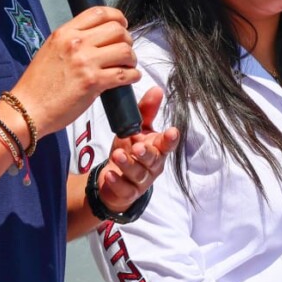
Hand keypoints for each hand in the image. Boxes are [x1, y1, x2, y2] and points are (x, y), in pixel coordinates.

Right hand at [9, 6, 137, 134]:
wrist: (27, 109)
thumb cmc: (38, 85)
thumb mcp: (51, 50)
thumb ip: (72, 41)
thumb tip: (98, 39)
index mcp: (64, 32)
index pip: (99, 12)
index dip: (117, 17)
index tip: (122, 25)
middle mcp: (75, 43)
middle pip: (117, 30)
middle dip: (127, 40)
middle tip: (125, 52)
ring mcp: (85, 62)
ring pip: (125, 50)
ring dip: (131, 59)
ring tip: (127, 66)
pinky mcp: (93, 82)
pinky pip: (125, 74)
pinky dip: (133, 76)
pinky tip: (130, 78)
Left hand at [93, 87, 179, 212]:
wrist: (115, 180)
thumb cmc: (130, 152)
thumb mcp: (137, 130)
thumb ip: (146, 111)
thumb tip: (157, 89)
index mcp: (157, 149)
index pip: (167, 144)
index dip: (170, 139)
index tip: (172, 131)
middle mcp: (152, 166)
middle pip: (153, 160)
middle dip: (146, 153)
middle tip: (138, 147)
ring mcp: (141, 181)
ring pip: (137, 174)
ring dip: (128, 165)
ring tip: (117, 155)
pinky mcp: (128, 192)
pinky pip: (124, 189)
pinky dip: (116, 181)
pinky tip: (109, 174)